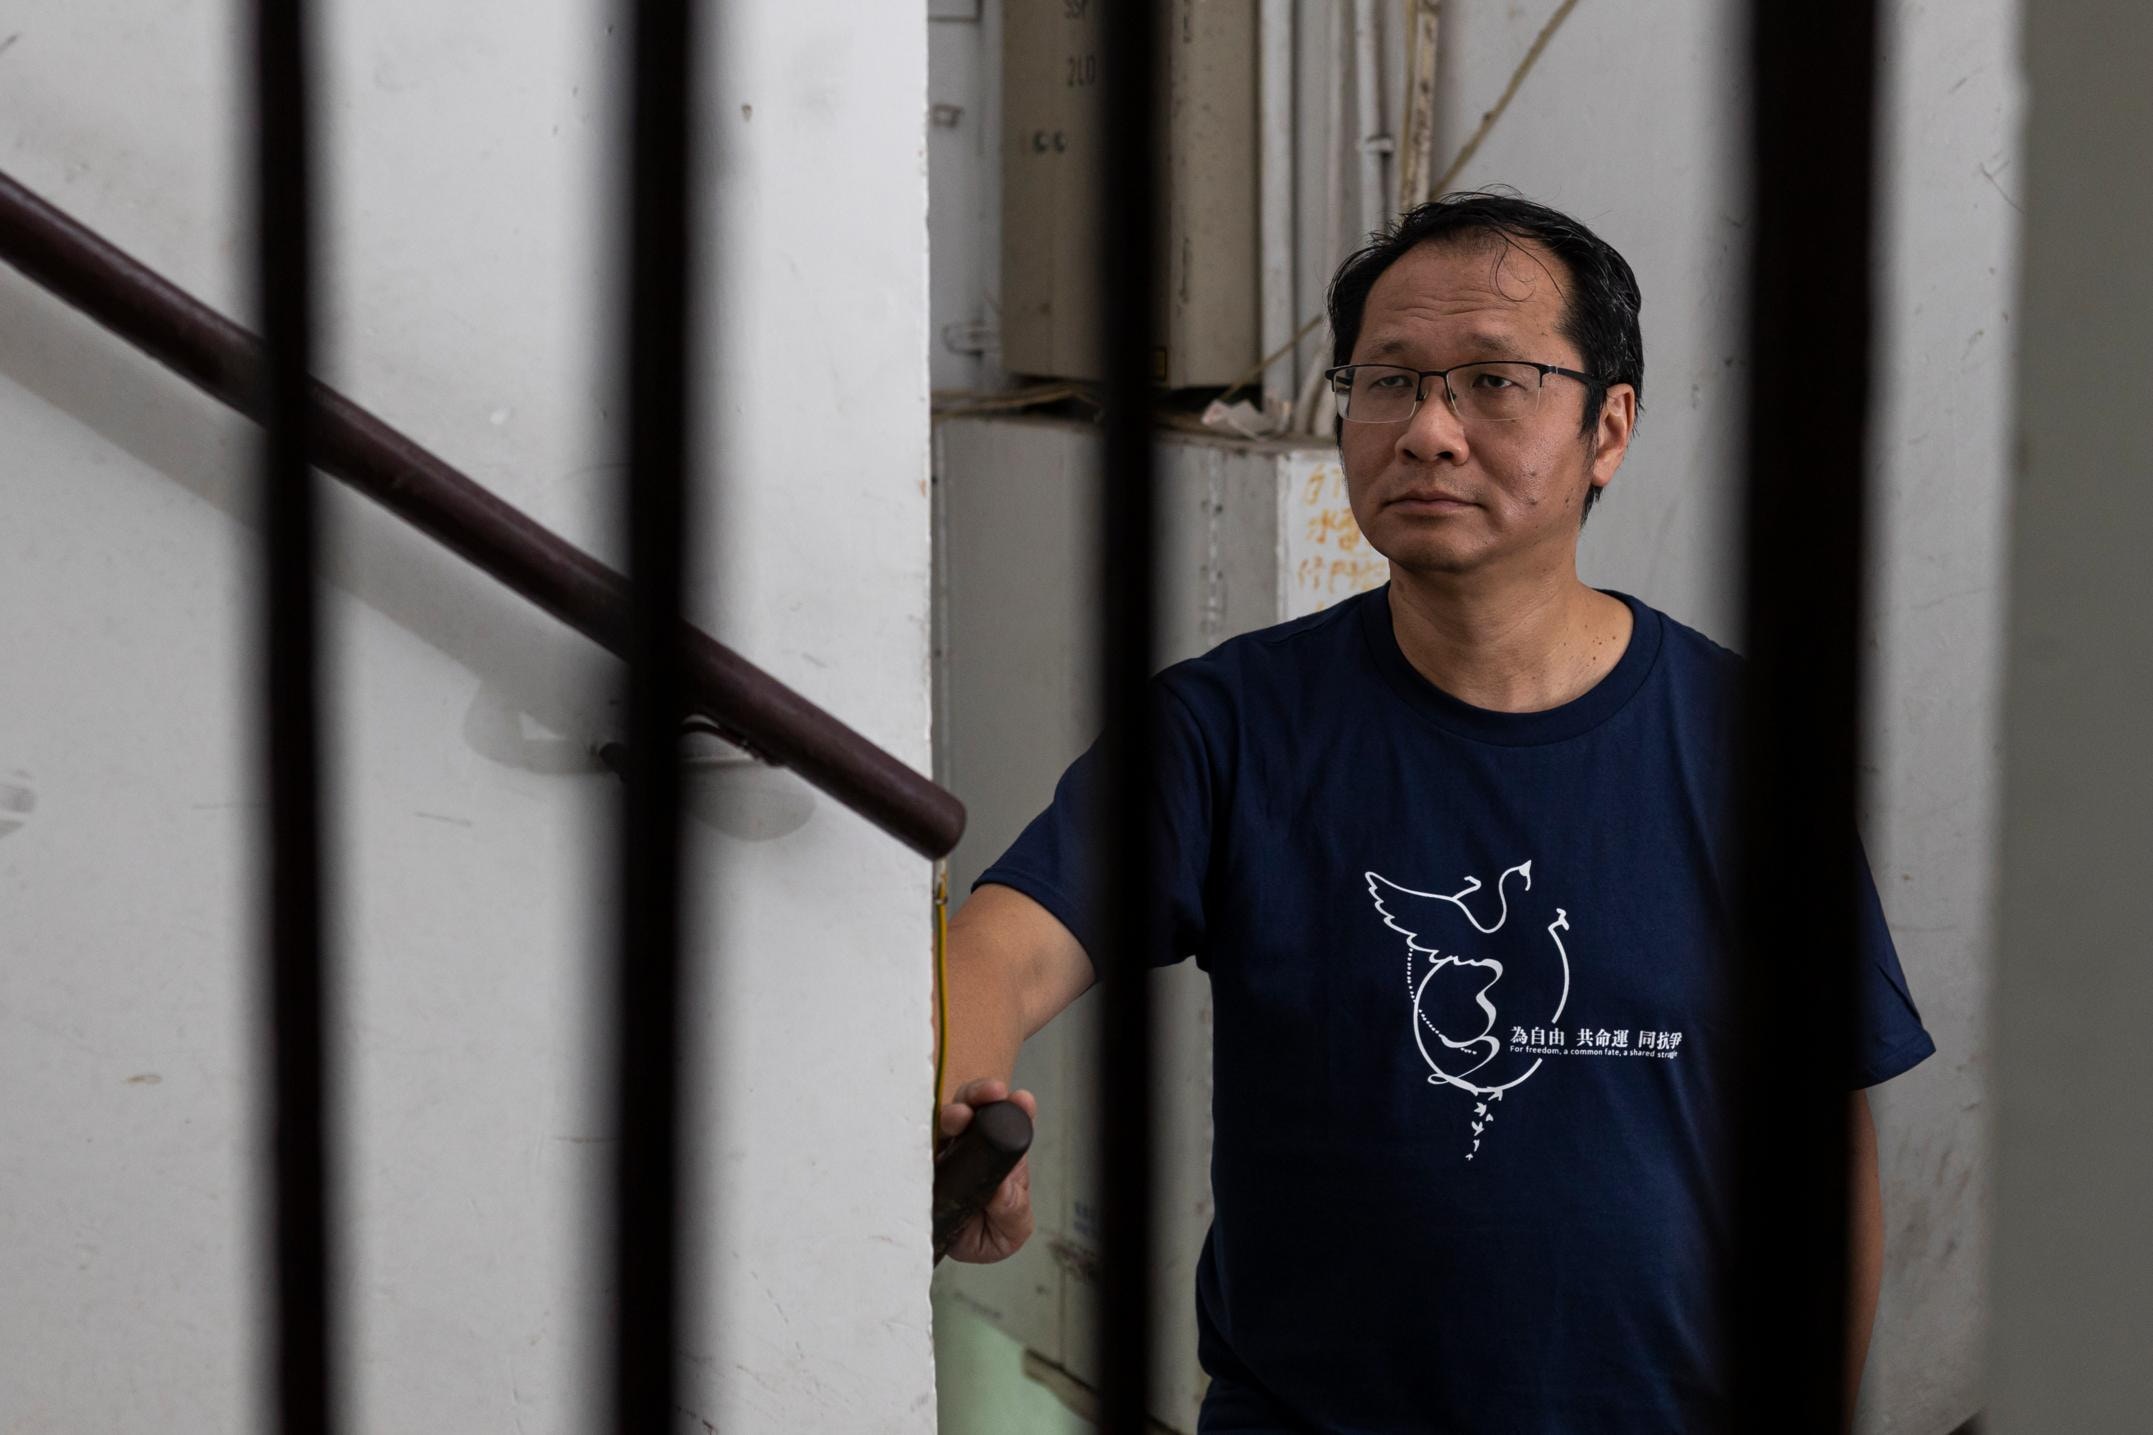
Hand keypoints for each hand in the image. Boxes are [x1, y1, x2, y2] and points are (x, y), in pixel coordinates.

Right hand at [937, 1078, 1037, 1262]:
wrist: (953, 1246)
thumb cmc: (988, 1232)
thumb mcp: (1012, 1229)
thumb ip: (1012, 1210)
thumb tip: (1002, 1191)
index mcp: (1004, 1156)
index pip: (1012, 1120)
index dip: (1018, 1107)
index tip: (1022, 1100)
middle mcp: (974, 1144)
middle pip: (976, 1107)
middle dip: (982, 1095)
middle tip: (991, 1094)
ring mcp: (944, 1150)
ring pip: (946, 1119)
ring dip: (954, 1112)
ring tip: (958, 1116)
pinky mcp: (920, 1162)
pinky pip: (916, 1145)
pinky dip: (919, 1135)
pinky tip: (922, 1135)